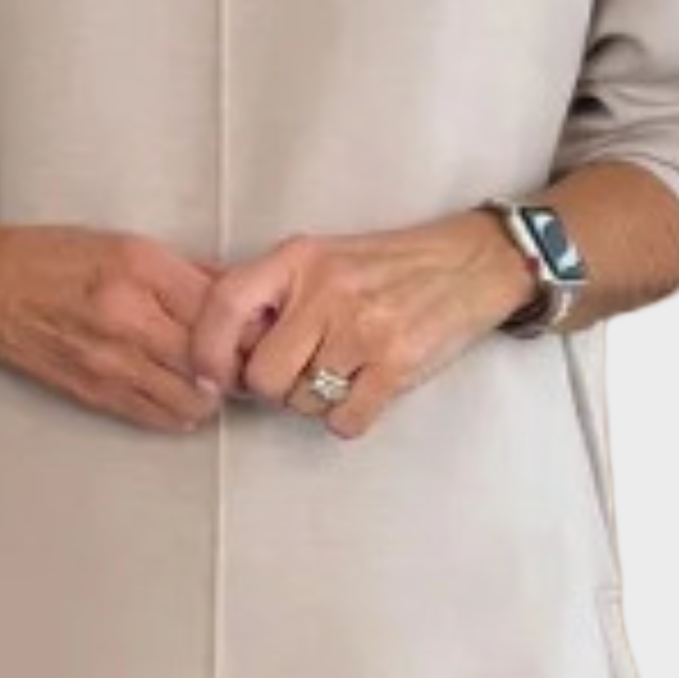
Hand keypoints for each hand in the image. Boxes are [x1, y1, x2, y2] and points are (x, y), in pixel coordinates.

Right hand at [0, 224, 231, 432]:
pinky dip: (180, 412)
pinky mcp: (95, 393)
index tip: (258, 328)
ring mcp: (110, 362)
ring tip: (209, 380)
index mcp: (139, 268)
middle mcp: (128, 317)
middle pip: (214, 360)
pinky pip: (158, 417)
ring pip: (192, 399)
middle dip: (235, 364)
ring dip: (211, 395)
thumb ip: (184, 271)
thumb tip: (240, 291)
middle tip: (240, 359)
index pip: (221, 308)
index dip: (249, 325)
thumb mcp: (123, 242)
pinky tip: (181, 395)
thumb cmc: (52, 258)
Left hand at [188, 211, 538, 439]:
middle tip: (297, 375)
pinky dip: (348, 418)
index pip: (227, 303)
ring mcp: (363, 330)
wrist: (471, 263)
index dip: (207, 349)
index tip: (210, 376)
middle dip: (273, 389)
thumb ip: (271, 291)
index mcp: (300, 259)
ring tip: (343, 372)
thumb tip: (211, 337)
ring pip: (302, 402)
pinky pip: (343, 420)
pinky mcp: (395, 365)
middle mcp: (326, 292)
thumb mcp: (323, 256)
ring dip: (315, 401)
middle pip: (262, 376)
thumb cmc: (388, 267)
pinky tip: (364, 391)